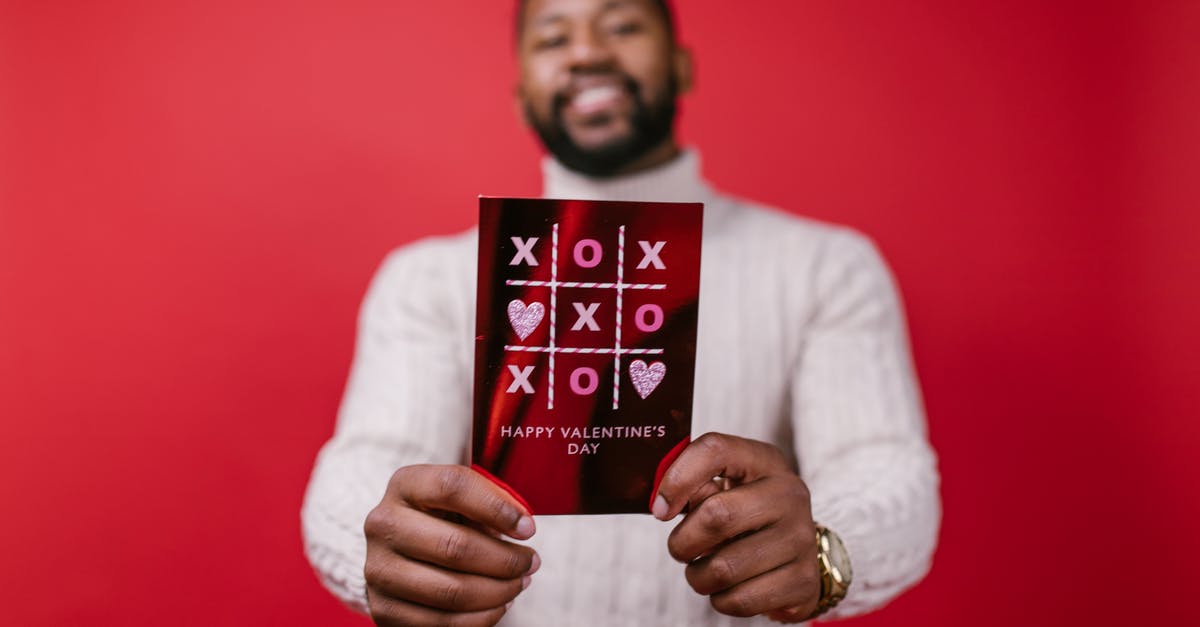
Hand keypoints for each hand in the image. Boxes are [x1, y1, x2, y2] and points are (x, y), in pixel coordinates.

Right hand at [363, 464, 538, 625]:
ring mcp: (378, 570)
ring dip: (499, 591)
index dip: (497, 508)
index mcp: (404, 485)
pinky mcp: (385, 610)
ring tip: (519, 583)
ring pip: (453, 591)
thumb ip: (490, 503)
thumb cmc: (441, 520)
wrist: (400, 553)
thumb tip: (522, 526)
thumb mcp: (460, 500)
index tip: (528, 528)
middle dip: (506, 559)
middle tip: (531, 562)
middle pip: (455, 546)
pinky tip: (499, 604)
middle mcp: (383, 525)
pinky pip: (444, 623)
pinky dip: (482, 617)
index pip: (452, 486)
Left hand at [652, 433, 820, 622]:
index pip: (715, 449)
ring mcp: (801, 538)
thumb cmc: (747, 517)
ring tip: (705, 571)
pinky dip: (721, 600)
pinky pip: (740, 600)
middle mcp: (789, 494)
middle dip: (683, 542)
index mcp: (765, 461)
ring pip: (724, 568)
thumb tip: (663, 502)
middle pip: (717, 515)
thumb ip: (695, 486)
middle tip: (681, 549)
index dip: (677, 479)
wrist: (798, 557)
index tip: (660, 509)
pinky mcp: (802, 582)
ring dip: (698, 577)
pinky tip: (729, 588)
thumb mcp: (726, 489)